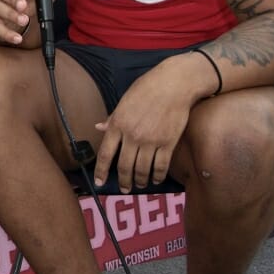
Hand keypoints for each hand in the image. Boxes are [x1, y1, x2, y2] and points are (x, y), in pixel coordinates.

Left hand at [92, 55, 198, 191]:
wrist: (175, 84)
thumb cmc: (147, 88)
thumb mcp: (124, 101)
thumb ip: (112, 118)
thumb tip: (98, 128)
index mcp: (118, 124)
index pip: (105, 154)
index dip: (101, 171)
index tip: (99, 183)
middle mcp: (132, 135)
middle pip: (124, 166)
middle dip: (123, 181)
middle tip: (125, 189)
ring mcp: (150, 141)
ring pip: (142, 170)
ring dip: (140, 181)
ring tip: (139, 185)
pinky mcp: (168, 143)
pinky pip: (160, 166)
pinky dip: (157, 176)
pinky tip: (156, 179)